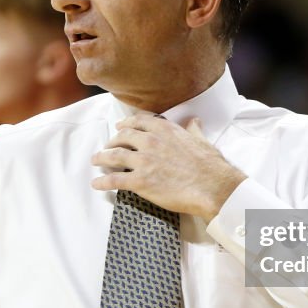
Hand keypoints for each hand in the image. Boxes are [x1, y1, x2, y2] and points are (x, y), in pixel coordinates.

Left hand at [91, 115, 245, 222]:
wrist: (212, 186)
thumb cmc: (210, 165)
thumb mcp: (201, 140)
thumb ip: (193, 130)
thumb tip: (194, 121)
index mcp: (164, 129)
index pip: (137, 122)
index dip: (126, 124)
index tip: (120, 126)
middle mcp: (149, 141)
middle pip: (122, 137)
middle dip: (112, 141)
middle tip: (107, 146)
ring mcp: (142, 161)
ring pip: (113, 156)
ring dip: (101, 158)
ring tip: (95, 160)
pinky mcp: (139, 181)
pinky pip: (114, 180)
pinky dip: (102, 182)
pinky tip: (96, 183)